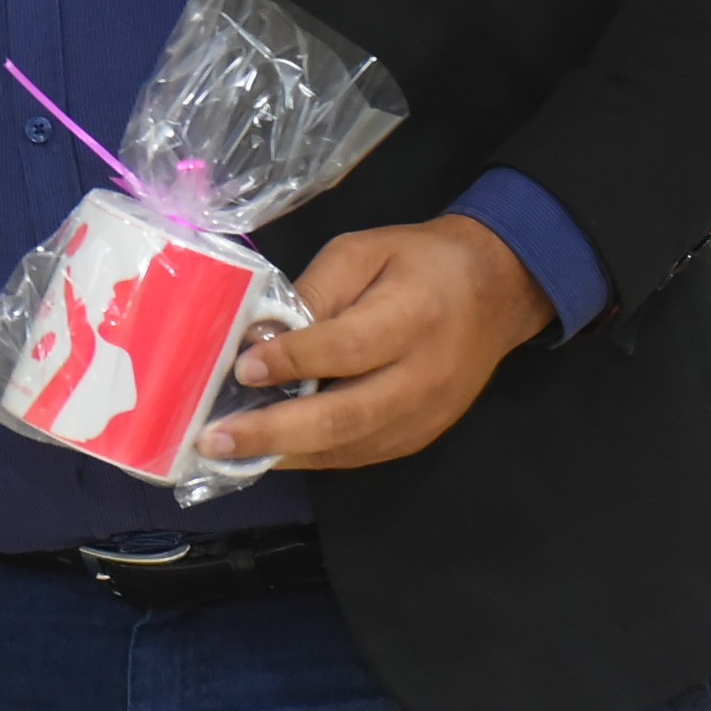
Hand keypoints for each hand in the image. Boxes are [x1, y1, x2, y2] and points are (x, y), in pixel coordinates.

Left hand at [198, 216, 553, 471]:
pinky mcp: (419, 436)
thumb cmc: (419, 263)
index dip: (293, 361)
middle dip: (273, 431)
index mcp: (413, 317)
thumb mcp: (362, 252)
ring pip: (348, 445)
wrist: (496, 293)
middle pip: (345, 415)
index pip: (347, 348)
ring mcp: (424, 416)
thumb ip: (314, 293)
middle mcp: (423, 376)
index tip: (242, 367)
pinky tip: (268, 453)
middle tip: (215, 438)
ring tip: (227, 453)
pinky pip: (359, 454)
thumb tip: (259, 335)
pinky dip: (310, 457)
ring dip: (284, 453)